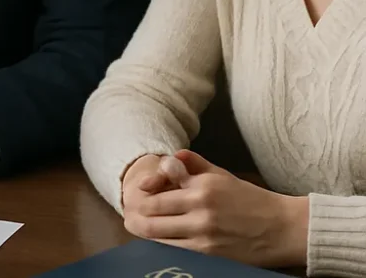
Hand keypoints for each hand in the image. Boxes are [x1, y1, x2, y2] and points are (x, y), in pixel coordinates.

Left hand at [122, 150, 308, 267]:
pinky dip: (161, 243)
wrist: (282, 228)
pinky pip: (174, 248)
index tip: (136, 193)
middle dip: (135, 214)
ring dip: (143, 230)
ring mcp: (203, 235)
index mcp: (202, 187)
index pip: (156, 191)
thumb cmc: (248, 198)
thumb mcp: (220, 174)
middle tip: (128, 214)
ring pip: (157, 235)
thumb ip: (191, 163)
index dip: (141, 194)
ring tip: (136, 225)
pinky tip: (158, 238)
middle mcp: (200, 210)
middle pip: (150, 215)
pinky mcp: (209, 254)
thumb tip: (167, 157)